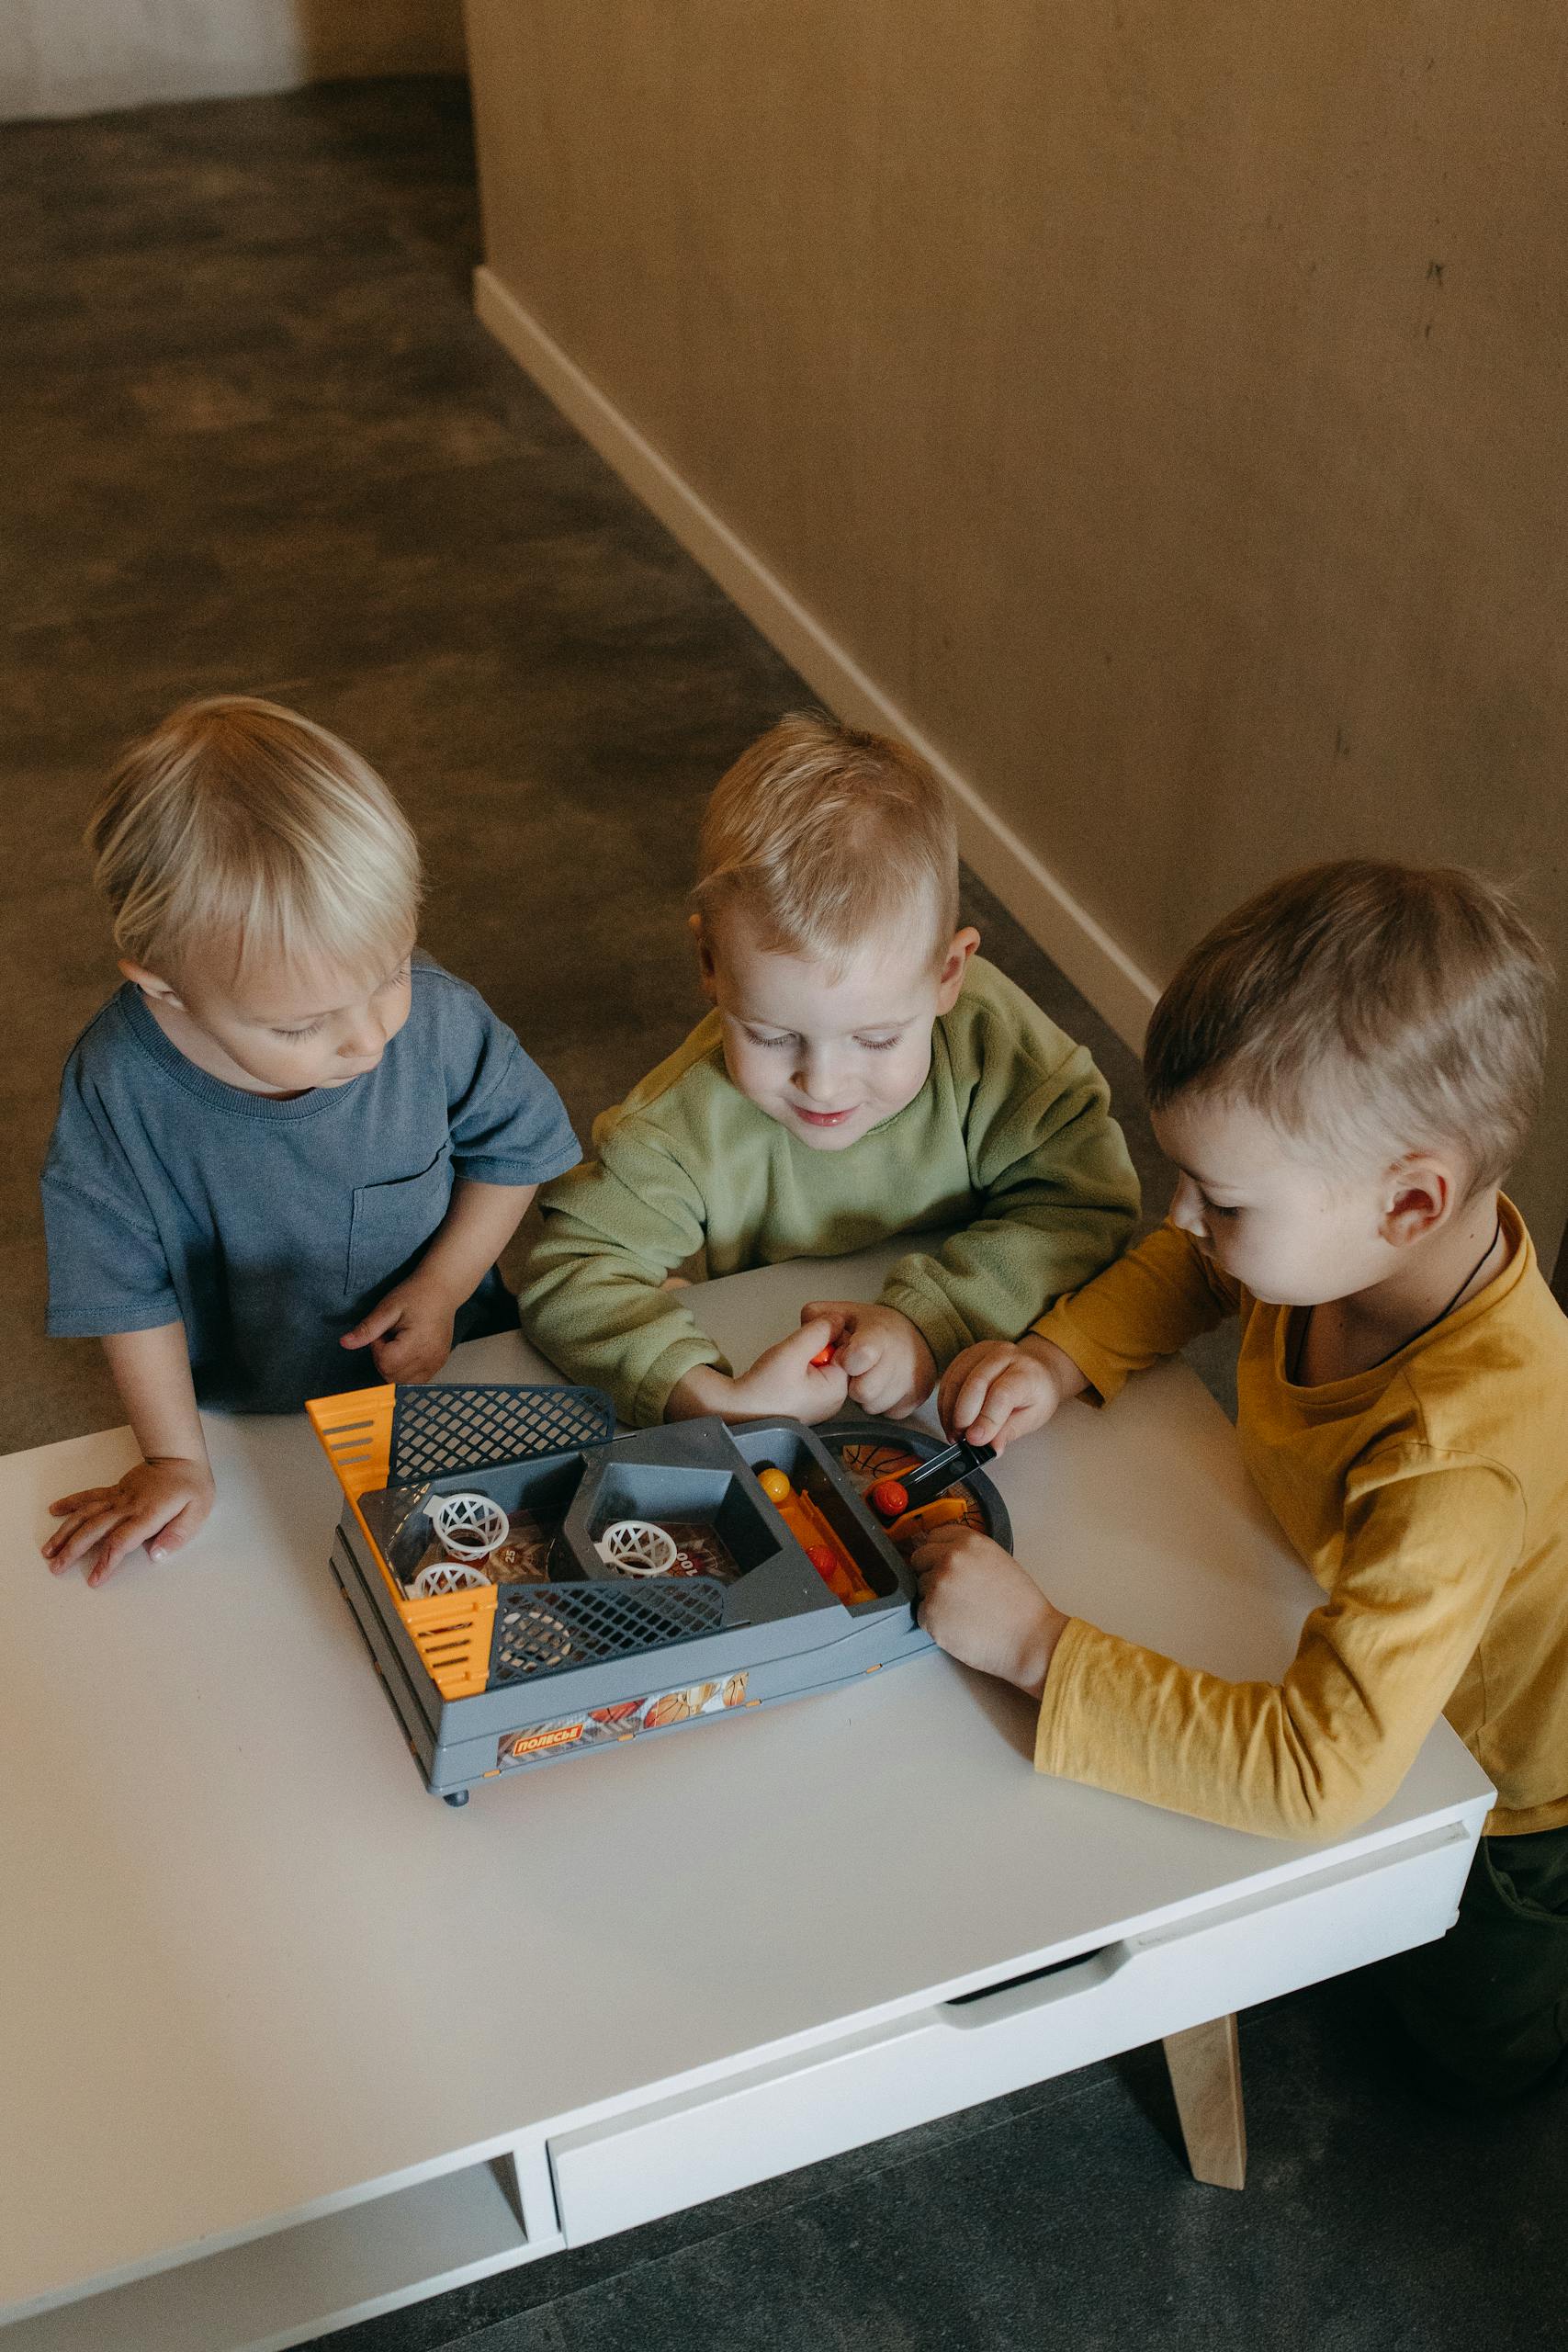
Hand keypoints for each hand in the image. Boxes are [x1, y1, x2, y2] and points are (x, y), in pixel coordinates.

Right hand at [43, 1456, 214, 1586]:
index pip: (121, 1541)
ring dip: (65, 1531)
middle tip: (56, 1569)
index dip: (106, 1562)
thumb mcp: (198, 1511)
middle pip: (94, 1529)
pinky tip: (53, 1510)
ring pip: (85, 1514)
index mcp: (148, 1515)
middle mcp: (128, 1506)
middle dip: (73, 1550)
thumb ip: (178, 1534)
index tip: (94, 1580)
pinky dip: (70, 1503)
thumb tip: (157, 1555)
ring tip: (48, 1550)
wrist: (180, 1455)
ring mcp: (119, 1496)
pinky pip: (89, 1496)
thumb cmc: (191, 1486)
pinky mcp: (115, 1489)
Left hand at [341, 1274, 458, 1382]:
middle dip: (384, 1358)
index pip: (385, 1363)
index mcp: (418, 1344)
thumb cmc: (416, 1294)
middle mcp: (429, 1359)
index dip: (377, 1348)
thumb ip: (367, 1329)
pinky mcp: (438, 1365)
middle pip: (391, 1376)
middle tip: (391, 1335)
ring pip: (402, 1381)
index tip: (383, 1331)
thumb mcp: (387, 1308)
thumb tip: (344, 1343)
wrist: (442, 1289)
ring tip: (400, 1342)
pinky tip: (408, 1350)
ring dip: (394, 1366)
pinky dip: (405, 1370)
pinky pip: (415, 1379)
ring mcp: (436, 1364)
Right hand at [669, 1318, 850, 1423]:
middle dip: (816, 1349)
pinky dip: (800, 1371)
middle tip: (792, 1356)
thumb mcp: (791, 1351)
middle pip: (836, 1359)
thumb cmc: (763, 1386)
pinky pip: (813, 1378)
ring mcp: (822, 1406)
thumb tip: (839, 1318)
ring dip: (806, 1358)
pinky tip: (785, 1376)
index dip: (826, 1337)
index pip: (847, 1351)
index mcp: (837, 1390)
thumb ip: (818, 1332)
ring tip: (786, 1367)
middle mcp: (835, 1402)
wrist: (736, 1411)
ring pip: (823, 1367)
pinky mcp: (809, 1406)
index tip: (804, 1341)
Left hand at [800, 1301, 936, 1417]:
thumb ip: (820, 1317)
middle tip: (857, 1371)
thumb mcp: (847, 1312)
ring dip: (867, 1397)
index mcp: (879, 1335)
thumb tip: (807, 1329)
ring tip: (870, 1377)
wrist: (919, 1333)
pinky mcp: (918, 1397)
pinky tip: (884, 1387)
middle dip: (853, 1384)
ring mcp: (910, 1380)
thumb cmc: (876, 1327)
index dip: (846, 1362)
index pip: (859, 1357)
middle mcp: (899, 1359)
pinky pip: (890, 1414)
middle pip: (863, 1392)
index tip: (846, 1356)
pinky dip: (884, 1404)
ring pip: (874, 1407)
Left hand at [912, 1523, 1067, 1696]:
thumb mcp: (997, 1561)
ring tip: (964, 1612)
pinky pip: (922, 1614)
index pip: (933, 1537)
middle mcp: (950, 1558)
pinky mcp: (930, 1614)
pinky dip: (935, 1623)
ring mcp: (938, 1586)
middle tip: (954, 1593)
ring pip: (920, 1588)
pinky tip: (959, 1626)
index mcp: (969, 1542)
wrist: (1030, 1639)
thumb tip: (942, 1554)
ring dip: (934, 1599)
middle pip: (920, 1559)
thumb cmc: (1020, 1606)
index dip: (938, 1552)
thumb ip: (969, 1553)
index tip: (945, 1565)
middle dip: (931, 1573)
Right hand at [937, 1333, 1079, 1449]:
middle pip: (975, 1383)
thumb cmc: (1036, 1392)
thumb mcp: (1033, 1417)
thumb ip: (1010, 1432)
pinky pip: (948, 1378)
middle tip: (962, 1439)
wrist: (1036, 1369)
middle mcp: (1004, 1355)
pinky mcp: (966, 1355)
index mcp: (1026, 1372)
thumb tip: (990, 1447)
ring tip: (955, 1432)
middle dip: (963, 1416)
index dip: (986, 1419)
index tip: (975, 1440)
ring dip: (950, 1412)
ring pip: (956, 1380)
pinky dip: (945, 1402)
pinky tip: (950, 1419)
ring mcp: (982, 1352)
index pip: (1002, 1394)